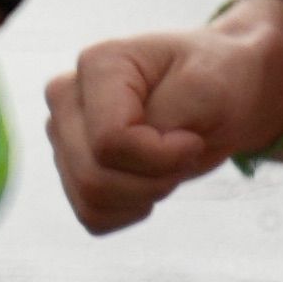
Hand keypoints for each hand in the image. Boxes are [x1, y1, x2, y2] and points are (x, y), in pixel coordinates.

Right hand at [49, 0, 282, 232]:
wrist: (218, 98)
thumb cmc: (216, 82)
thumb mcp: (211, 87)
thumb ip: (171, 111)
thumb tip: (123, 145)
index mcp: (97, 64)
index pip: (109, 140)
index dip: (160, 156)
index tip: (193, 139)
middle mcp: (68, 97)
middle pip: (93, 176)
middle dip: (153, 180)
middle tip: (185, 153)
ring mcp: (64, 134)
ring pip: (90, 200)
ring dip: (144, 196)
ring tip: (169, 166)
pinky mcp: (71, 167)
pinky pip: (92, 217)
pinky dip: (130, 210)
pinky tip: (151, 181)